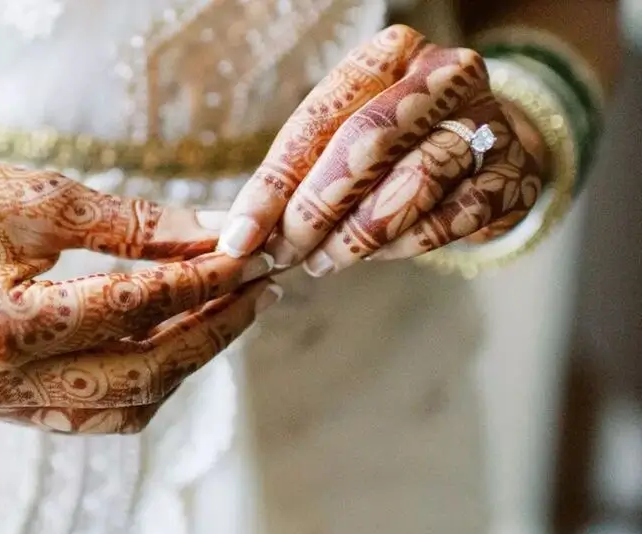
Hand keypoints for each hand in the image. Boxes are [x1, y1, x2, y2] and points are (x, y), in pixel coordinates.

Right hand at [0, 148, 277, 432]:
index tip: (249, 255)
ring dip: (183, 360)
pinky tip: (172, 334)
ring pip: (125, 405)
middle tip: (259, 289)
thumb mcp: (42, 196)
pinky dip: (142, 378)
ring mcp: (0, 403)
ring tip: (224, 309)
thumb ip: (135, 224)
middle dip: (212, 332)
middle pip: (140, 375)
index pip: (130, 311)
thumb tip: (217, 235)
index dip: (200, 283)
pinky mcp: (6, 404)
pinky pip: (94, 411)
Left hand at [218, 25, 545, 274]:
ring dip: (358, 235)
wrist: (487, 141)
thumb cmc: (395, 138)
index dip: (274, 184)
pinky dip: (405, 245)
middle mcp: (444, 74)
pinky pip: (450, 219)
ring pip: (414, 182)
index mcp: (391, 52)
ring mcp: (487, 120)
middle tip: (284, 252)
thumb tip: (244, 234)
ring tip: (323, 261)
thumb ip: (299, 172)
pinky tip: (378, 253)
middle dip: (316, 209)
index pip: (318, 119)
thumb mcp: (344, 134)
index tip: (241, 237)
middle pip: (368, 144)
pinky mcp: (513, 172)